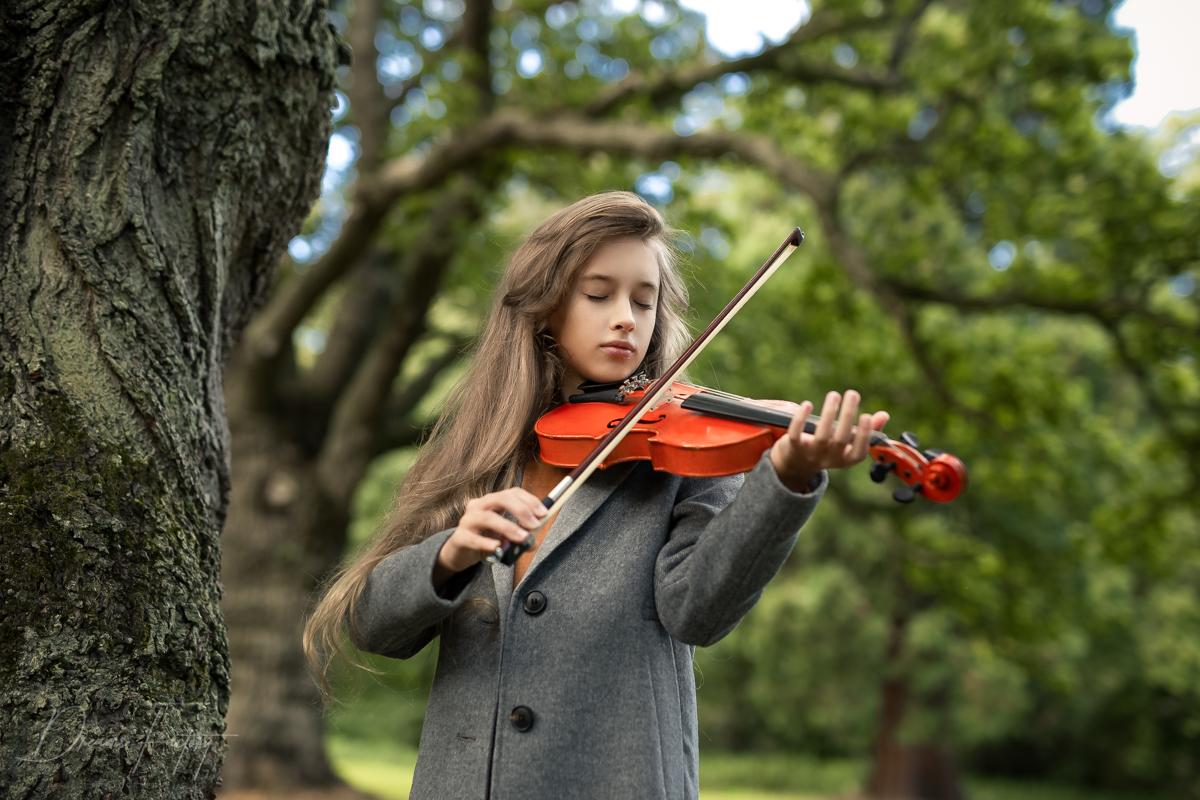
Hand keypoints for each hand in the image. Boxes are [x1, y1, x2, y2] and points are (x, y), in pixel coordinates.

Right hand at [433, 488, 547, 591]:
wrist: (459, 553)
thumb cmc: (484, 539)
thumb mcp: (506, 537)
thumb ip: (522, 537)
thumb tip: (533, 541)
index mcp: (492, 502)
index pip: (512, 493)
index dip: (530, 500)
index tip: (543, 513)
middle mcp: (479, 506)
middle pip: (500, 499)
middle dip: (521, 510)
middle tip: (534, 525)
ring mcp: (467, 520)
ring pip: (487, 518)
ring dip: (508, 527)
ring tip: (522, 538)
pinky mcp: (459, 537)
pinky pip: (472, 538)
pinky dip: (486, 542)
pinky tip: (497, 547)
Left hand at [769, 390, 889, 492]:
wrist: (795, 464)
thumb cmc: (827, 448)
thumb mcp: (847, 444)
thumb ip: (867, 431)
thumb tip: (884, 415)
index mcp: (846, 459)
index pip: (858, 453)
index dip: (864, 436)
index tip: (867, 416)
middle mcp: (829, 459)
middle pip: (840, 439)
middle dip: (847, 415)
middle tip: (853, 394)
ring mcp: (811, 454)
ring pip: (821, 436)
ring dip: (828, 413)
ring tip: (834, 395)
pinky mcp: (793, 447)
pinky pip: (796, 434)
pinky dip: (801, 419)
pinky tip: (807, 404)